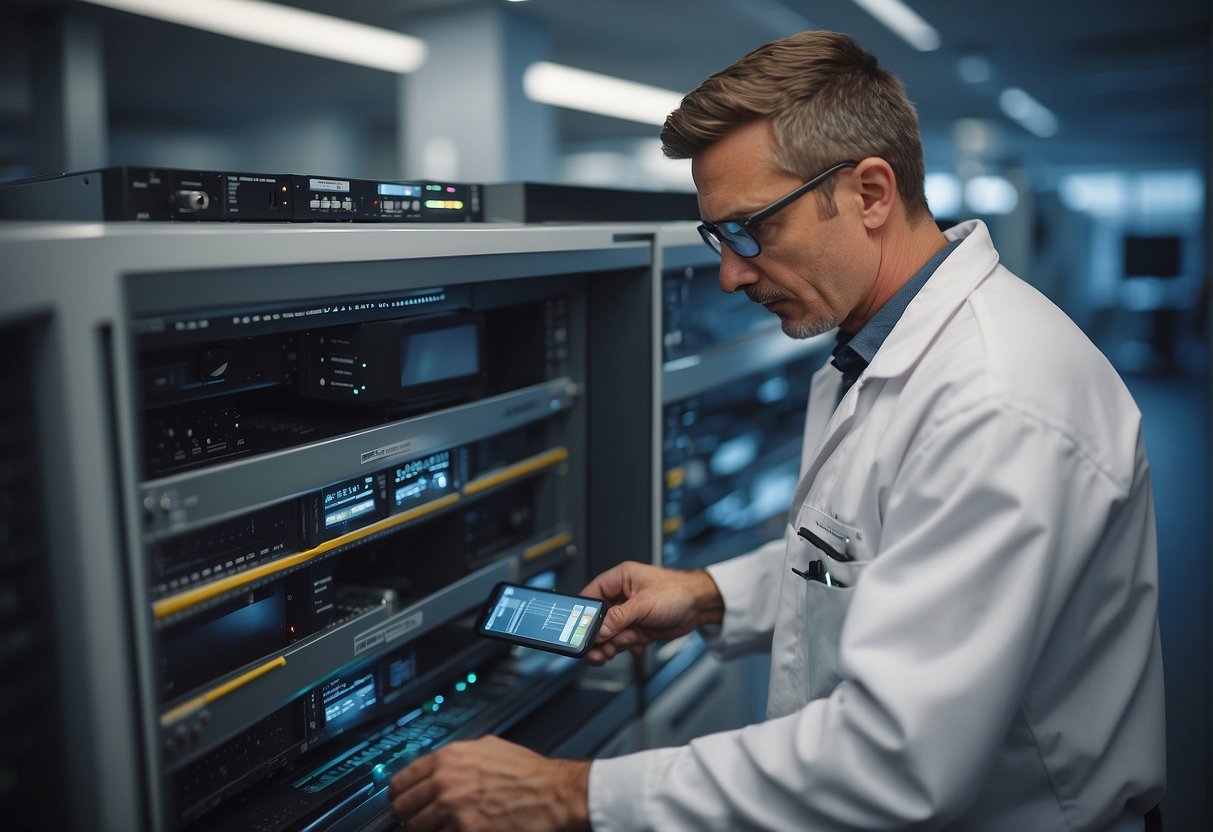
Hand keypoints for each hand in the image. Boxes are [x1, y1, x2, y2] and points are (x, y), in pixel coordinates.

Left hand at [389, 735, 589, 831]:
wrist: (553, 792)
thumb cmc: (528, 771)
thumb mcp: (489, 747)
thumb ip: (459, 756)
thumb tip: (441, 764)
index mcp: (448, 758)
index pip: (401, 780)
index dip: (399, 794)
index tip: (401, 801)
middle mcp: (445, 782)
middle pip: (402, 807)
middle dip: (407, 815)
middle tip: (414, 820)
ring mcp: (453, 810)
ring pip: (416, 828)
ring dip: (424, 831)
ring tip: (436, 829)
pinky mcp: (466, 831)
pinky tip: (454, 830)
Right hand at [580, 561, 723, 664]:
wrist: (701, 606)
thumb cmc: (677, 591)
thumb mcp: (644, 604)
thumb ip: (619, 617)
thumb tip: (598, 630)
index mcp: (618, 580)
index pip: (591, 596)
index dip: (582, 613)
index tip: (576, 629)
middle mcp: (621, 597)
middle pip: (597, 619)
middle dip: (594, 636)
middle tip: (591, 650)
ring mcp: (629, 615)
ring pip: (608, 634)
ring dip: (607, 646)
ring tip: (606, 654)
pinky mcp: (637, 629)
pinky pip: (621, 641)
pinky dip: (622, 648)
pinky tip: (631, 648)